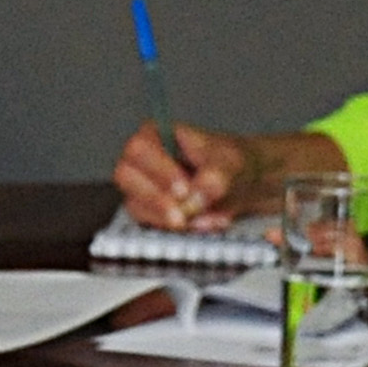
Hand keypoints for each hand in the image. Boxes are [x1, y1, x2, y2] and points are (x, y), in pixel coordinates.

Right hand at [115, 121, 251, 227]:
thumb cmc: (231, 164)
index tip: (184, 190)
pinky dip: (180, 231)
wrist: (241, 186)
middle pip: (126, 177)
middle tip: (183, 215)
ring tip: (204, 221)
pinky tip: (206, 225)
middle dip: (155, 199)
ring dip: (168, 219)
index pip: (139, 149)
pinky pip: (152, 226)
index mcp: (155, 135)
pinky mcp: (149, 214)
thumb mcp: (232, 164)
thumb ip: (217, 175)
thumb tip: (200, 190)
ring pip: (136, 206)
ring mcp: (141, 189)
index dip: (158, 170)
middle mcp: (141, 162)